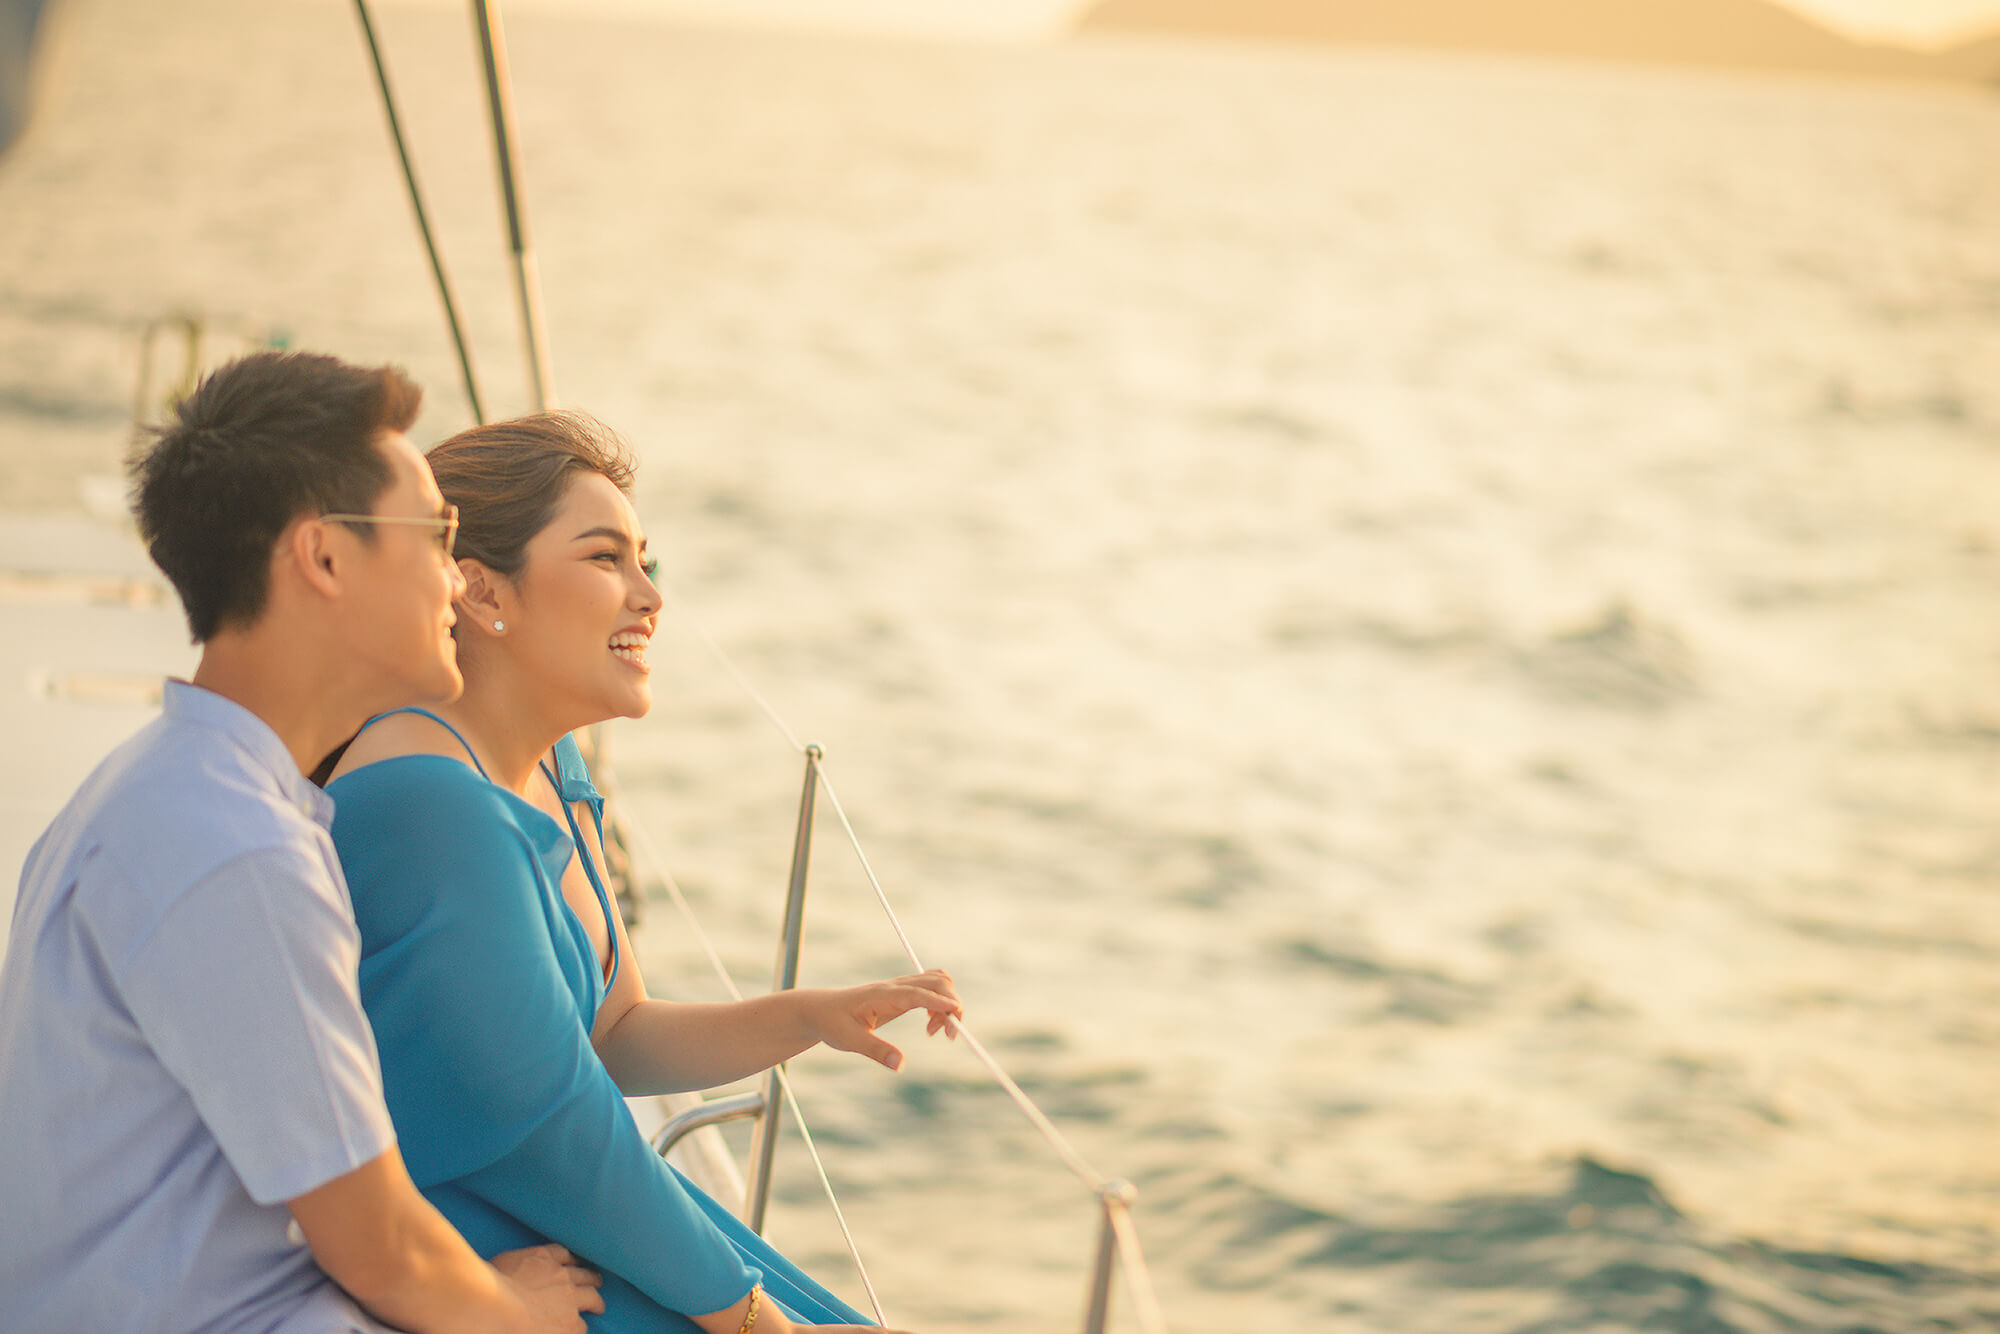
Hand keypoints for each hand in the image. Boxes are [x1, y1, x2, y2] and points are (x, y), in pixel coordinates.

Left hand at [493, 1243, 604, 1332]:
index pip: (580, 1329)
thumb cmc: (505, 1331)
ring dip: (590, 1277)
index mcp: (567, 1326)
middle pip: (591, 1298)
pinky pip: (562, 1253)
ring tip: (594, 1279)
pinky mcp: (543, 1256)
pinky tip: (570, 1258)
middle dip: (595, 1301)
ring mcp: (559, 1274)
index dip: (577, 1328)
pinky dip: (568, 1257)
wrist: (490, 1307)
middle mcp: (570, 1299)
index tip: (573, 1328)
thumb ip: (548, 1333)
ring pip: (583, 1274)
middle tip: (597, 1303)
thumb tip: (545, 1329)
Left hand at [807, 969, 961, 1070]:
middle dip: (951, 1005)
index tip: (956, 1014)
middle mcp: (894, 987)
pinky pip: (930, 990)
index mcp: (882, 995)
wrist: (819, 1010)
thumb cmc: (832, 1023)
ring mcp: (899, 987)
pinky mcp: (902, 993)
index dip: (938, 1002)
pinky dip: (940, 1004)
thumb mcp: (850, 1041)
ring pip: (937, 982)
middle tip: (947, 1036)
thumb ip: (877, 1051)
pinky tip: (930, 1025)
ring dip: (946, 1004)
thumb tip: (901, 1064)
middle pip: (936, 982)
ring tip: (935, 1032)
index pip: (917, 993)